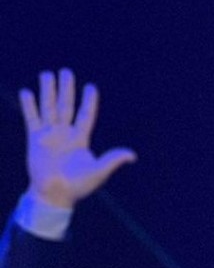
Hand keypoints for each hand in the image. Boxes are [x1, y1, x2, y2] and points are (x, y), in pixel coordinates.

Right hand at [19, 69, 135, 209]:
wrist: (56, 195)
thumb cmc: (79, 186)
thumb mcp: (98, 172)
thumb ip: (112, 160)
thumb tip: (133, 155)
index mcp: (81, 139)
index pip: (86, 116)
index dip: (89, 102)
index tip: (91, 87)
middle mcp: (65, 133)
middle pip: (66, 106)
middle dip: (66, 90)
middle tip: (66, 72)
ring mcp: (49, 135)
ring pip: (48, 108)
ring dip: (47, 92)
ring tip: (47, 75)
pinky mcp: (35, 139)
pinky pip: (32, 119)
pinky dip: (29, 106)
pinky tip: (27, 92)